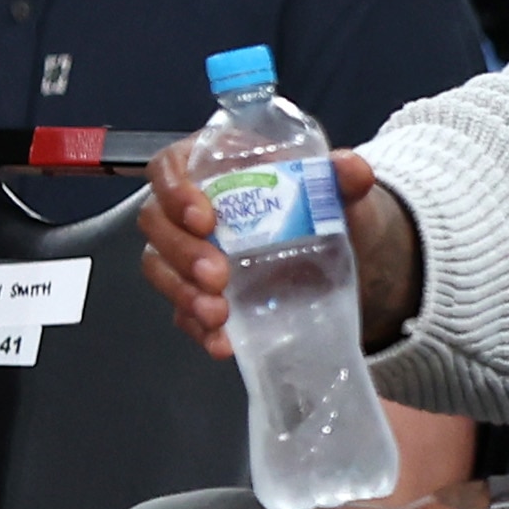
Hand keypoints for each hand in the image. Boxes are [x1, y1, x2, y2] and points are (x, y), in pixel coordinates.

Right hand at [141, 141, 420, 360]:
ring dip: (182, 292)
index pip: (171, 166)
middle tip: (217, 276)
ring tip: (217, 314)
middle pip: (156, 222)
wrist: (351, 254)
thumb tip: (352, 168)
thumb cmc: (331, 206)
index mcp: (216, 165)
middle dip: (180, 251)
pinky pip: (183, 310)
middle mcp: (191, 206)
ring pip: (160, 267)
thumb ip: (344, 177)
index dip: (174, 191)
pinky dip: (198, 328)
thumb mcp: (342, 190)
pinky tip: (222, 343)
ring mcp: (190, 251)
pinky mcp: (200, 291)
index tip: (204, 219)